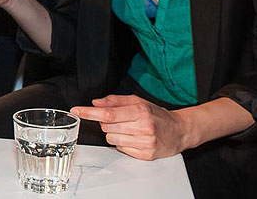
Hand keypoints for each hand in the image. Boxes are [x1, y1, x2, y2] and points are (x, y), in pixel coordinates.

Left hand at [71, 95, 190, 160]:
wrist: (179, 131)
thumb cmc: (157, 115)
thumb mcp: (138, 101)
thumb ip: (115, 101)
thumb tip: (96, 102)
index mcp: (140, 112)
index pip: (108, 113)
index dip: (90, 112)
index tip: (77, 111)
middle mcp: (142, 127)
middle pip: (107, 127)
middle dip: (107, 123)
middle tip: (120, 120)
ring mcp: (144, 143)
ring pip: (112, 139)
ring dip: (114, 134)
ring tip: (128, 129)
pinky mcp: (145, 155)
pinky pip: (121, 149)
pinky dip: (123, 143)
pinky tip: (133, 138)